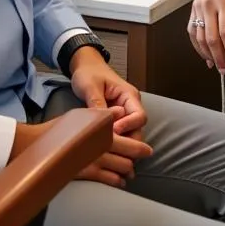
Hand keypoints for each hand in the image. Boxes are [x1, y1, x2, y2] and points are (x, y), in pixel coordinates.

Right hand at [8, 108, 152, 188]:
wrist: (40, 145)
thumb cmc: (61, 127)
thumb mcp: (84, 115)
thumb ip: (103, 115)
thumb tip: (119, 112)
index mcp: (103, 134)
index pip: (130, 143)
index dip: (141, 148)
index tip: (147, 150)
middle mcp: (101, 151)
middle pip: (128, 159)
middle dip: (135, 160)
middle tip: (140, 160)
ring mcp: (94, 164)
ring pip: (120, 170)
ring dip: (127, 171)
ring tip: (131, 171)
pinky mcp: (86, 174)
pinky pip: (107, 180)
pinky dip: (116, 181)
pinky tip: (120, 181)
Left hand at [67, 49, 151, 184]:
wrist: (84, 67)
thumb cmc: (89, 73)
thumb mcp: (90, 86)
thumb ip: (97, 104)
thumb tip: (101, 124)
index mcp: (129, 96)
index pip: (139, 116)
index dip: (129, 127)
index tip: (113, 132)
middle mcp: (130, 107)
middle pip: (137, 130)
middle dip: (128, 143)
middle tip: (112, 153)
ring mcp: (124, 115)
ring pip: (129, 135)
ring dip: (121, 146)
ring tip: (109, 159)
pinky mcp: (115, 121)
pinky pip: (119, 135)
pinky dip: (114, 144)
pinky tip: (104, 153)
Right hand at [188, 0, 224, 73]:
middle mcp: (208, 3)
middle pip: (211, 37)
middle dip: (219, 56)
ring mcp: (198, 5)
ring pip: (199, 36)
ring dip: (207, 54)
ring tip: (217, 66)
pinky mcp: (194, 7)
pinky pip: (191, 30)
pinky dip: (197, 45)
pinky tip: (205, 56)